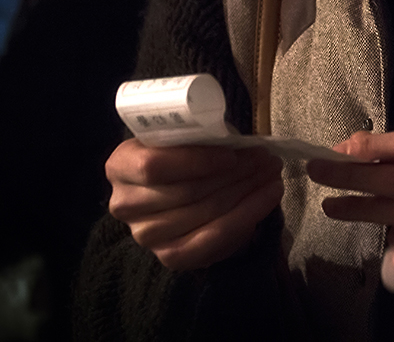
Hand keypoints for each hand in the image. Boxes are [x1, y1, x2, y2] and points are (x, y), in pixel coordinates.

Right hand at [105, 138, 283, 269]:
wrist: (177, 190)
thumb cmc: (182, 155)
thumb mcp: (181, 138)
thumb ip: (198, 137)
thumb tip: (241, 142)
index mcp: (120, 166)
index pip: (155, 166)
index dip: (198, 160)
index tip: (234, 153)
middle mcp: (126, 205)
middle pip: (188, 191)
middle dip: (236, 173)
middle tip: (267, 158)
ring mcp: (146, 236)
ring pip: (207, 213)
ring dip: (248, 191)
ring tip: (273, 174)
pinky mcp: (171, 256)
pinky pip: (215, 239)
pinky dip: (248, 215)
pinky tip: (269, 196)